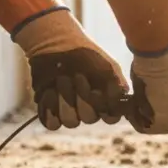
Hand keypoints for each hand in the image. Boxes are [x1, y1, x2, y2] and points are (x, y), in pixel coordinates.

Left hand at [12, 7, 128, 129]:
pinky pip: (52, 123)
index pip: (110, 118)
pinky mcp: (49, 111)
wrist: (56, 44)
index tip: (97, 91)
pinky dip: (50, 107)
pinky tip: (49, 90)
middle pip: (89, 119)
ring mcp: (69, 111)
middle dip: (82, 97)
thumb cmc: (85, 54)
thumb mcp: (108, 67)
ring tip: (60, 79)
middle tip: (77, 76)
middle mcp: (89, 109)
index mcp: (105, 101)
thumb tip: (118, 106)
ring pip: (70, 122)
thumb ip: (118, 87)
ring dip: (64, 100)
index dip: (104, 108)